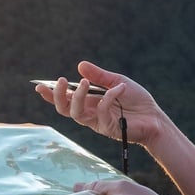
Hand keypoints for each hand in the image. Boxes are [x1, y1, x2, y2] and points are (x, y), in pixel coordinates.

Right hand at [34, 61, 170, 148]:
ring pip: (77, 114)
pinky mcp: (109, 128)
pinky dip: (110, 96)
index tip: (39, 87)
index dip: (51, 95)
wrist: (154, 117)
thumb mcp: (117, 82)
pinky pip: (102, 111)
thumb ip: (99, 76)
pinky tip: (120, 88)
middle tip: (61, 81)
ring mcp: (98, 122)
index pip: (65, 100)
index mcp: (89, 102)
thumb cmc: (136, 101)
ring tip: (85, 83)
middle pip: (64, 109)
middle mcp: (90, 113)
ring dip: (78, 97)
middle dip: (58, 96)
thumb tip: (80, 66)